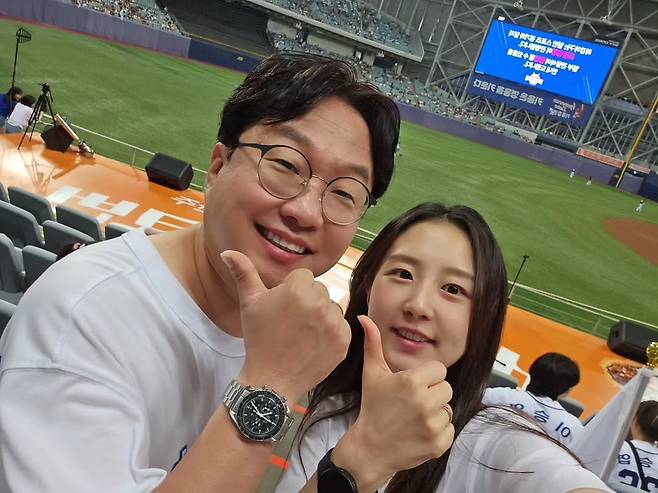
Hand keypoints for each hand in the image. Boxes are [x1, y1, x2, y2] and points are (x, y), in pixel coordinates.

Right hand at [221, 250, 350, 403]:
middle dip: (308, 301)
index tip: (284, 308)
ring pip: (332, 307)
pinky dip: (332, 332)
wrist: (271, 380)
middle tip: (292, 322)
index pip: (304, 277)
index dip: (292, 290)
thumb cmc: (259, 338)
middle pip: (320, 290)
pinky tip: (314, 342)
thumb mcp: (250, 303)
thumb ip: (244, 273)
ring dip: (321, 316)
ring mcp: (333, 323)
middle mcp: (319, 303)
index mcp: (297, 289)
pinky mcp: (343, 340)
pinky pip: (342, 325)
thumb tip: (227, 251)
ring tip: (303, 333)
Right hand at [332, 316, 453, 491]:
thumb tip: (364, 318)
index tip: (412, 386)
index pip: (439, 370)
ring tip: (415, 417)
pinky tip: (420, 431)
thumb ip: (372, 343)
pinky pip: (450, 429)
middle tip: (413, 402)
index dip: (427, 377)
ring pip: (448, 409)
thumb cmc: (372, 407)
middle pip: (446, 388)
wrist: (370, 448)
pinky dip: (438, 431)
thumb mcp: (372, 373)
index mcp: (411, 382)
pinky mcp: (438, 444)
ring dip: (435, 412)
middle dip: (432, 393)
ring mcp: (432, 425)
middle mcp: (424, 402)